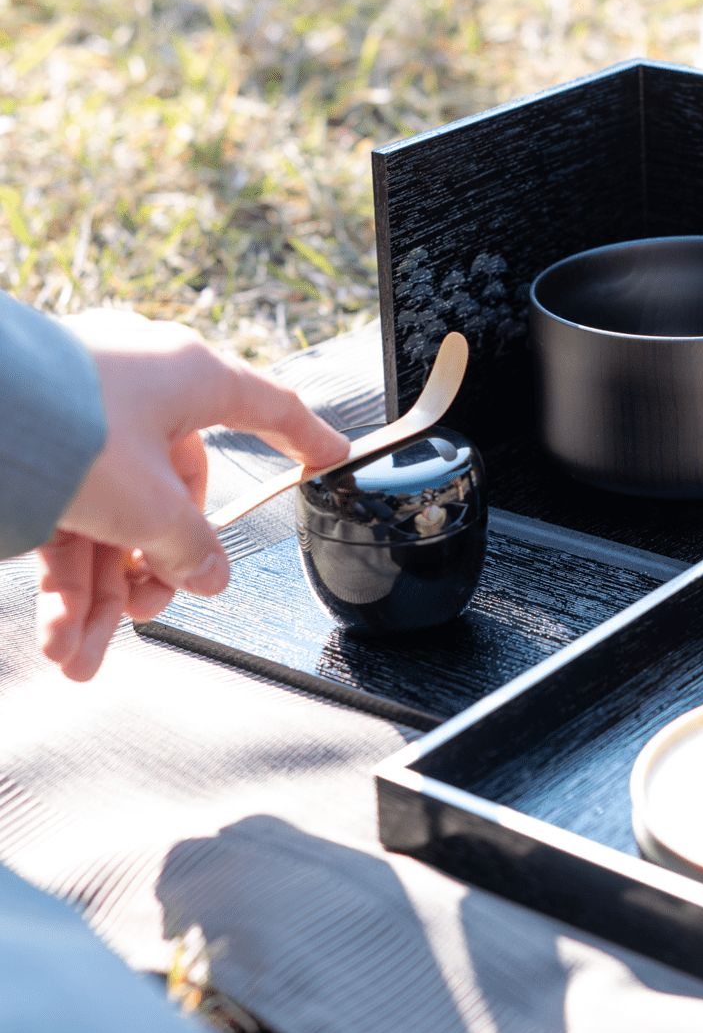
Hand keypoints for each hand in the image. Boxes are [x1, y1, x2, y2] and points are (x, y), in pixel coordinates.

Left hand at [34, 312, 349, 680]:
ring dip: (101, 594)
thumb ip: (189, 546)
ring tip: (82, 653)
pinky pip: (67, 520)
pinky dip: (65, 580)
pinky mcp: (39, 445)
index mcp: (188, 379)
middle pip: (175, 497)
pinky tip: (61, 635)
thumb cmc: (62, 422)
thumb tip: (208, 575)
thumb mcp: (147, 503)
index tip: (333, 458)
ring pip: (114, 520)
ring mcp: (86, 418)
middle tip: (148, 611)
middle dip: (155, 570)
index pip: (267, 409)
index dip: (306, 440)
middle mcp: (141, 394)